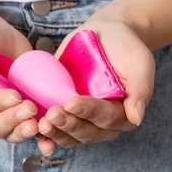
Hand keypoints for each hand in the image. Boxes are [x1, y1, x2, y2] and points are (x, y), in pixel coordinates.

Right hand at [0, 12, 38, 141]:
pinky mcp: (20, 113)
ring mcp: (2, 116)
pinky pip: (29, 131)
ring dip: (24, 131)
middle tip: (30, 107)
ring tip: (40, 123)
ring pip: (10, 134)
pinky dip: (40, 138)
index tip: (14, 95)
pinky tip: (49, 137)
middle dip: (12, 120)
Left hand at [37, 8, 154, 154]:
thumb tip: (136, 118)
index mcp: (124, 114)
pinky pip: (53, 128)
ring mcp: (81, 119)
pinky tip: (30, 130)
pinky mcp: (63, 112)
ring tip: (39, 124)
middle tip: (51, 114)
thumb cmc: (125, 47)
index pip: (106, 119)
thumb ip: (140, 89)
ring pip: (68, 136)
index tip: (71, 102)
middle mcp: (102, 122)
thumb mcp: (139, 62)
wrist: (104, 34)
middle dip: (68, 125)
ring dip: (54, 133)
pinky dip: (42, 133)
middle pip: (86, 133)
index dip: (88, 112)